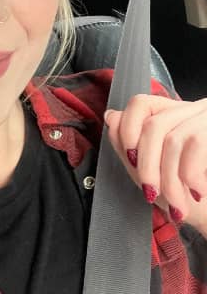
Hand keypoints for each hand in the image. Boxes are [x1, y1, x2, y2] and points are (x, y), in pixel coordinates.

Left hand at [105, 94, 206, 235]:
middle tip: (151, 193)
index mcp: (169, 114)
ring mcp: (205, 118)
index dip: (128, 130)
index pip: (139, 104)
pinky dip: (190, 175)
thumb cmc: (184, 193)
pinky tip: (197, 191)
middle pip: (153, 126)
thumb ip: (126, 142)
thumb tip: (110, 115)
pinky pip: (195, 144)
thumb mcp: (146, 168)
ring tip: (177, 203)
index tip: (131, 159)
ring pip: (172, 139)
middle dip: (147, 166)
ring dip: (169, 180)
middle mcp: (190, 110)